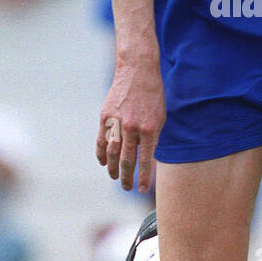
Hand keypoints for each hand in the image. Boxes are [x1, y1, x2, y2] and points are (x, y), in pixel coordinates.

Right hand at [96, 49, 164, 190]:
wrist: (138, 71)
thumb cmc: (153, 95)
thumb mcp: (160, 117)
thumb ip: (152, 137)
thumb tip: (147, 157)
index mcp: (149, 129)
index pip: (146, 160)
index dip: (144, 177)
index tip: (142, 189)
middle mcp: (132, 128)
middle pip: (127, 160)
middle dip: (127, 177)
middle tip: (127, 188)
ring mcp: (117, 122)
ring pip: (112, 153)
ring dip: (112, 168)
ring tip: (114, 178)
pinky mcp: (105, 117)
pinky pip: (101, 140)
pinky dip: (101, 153)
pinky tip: (103, 162)